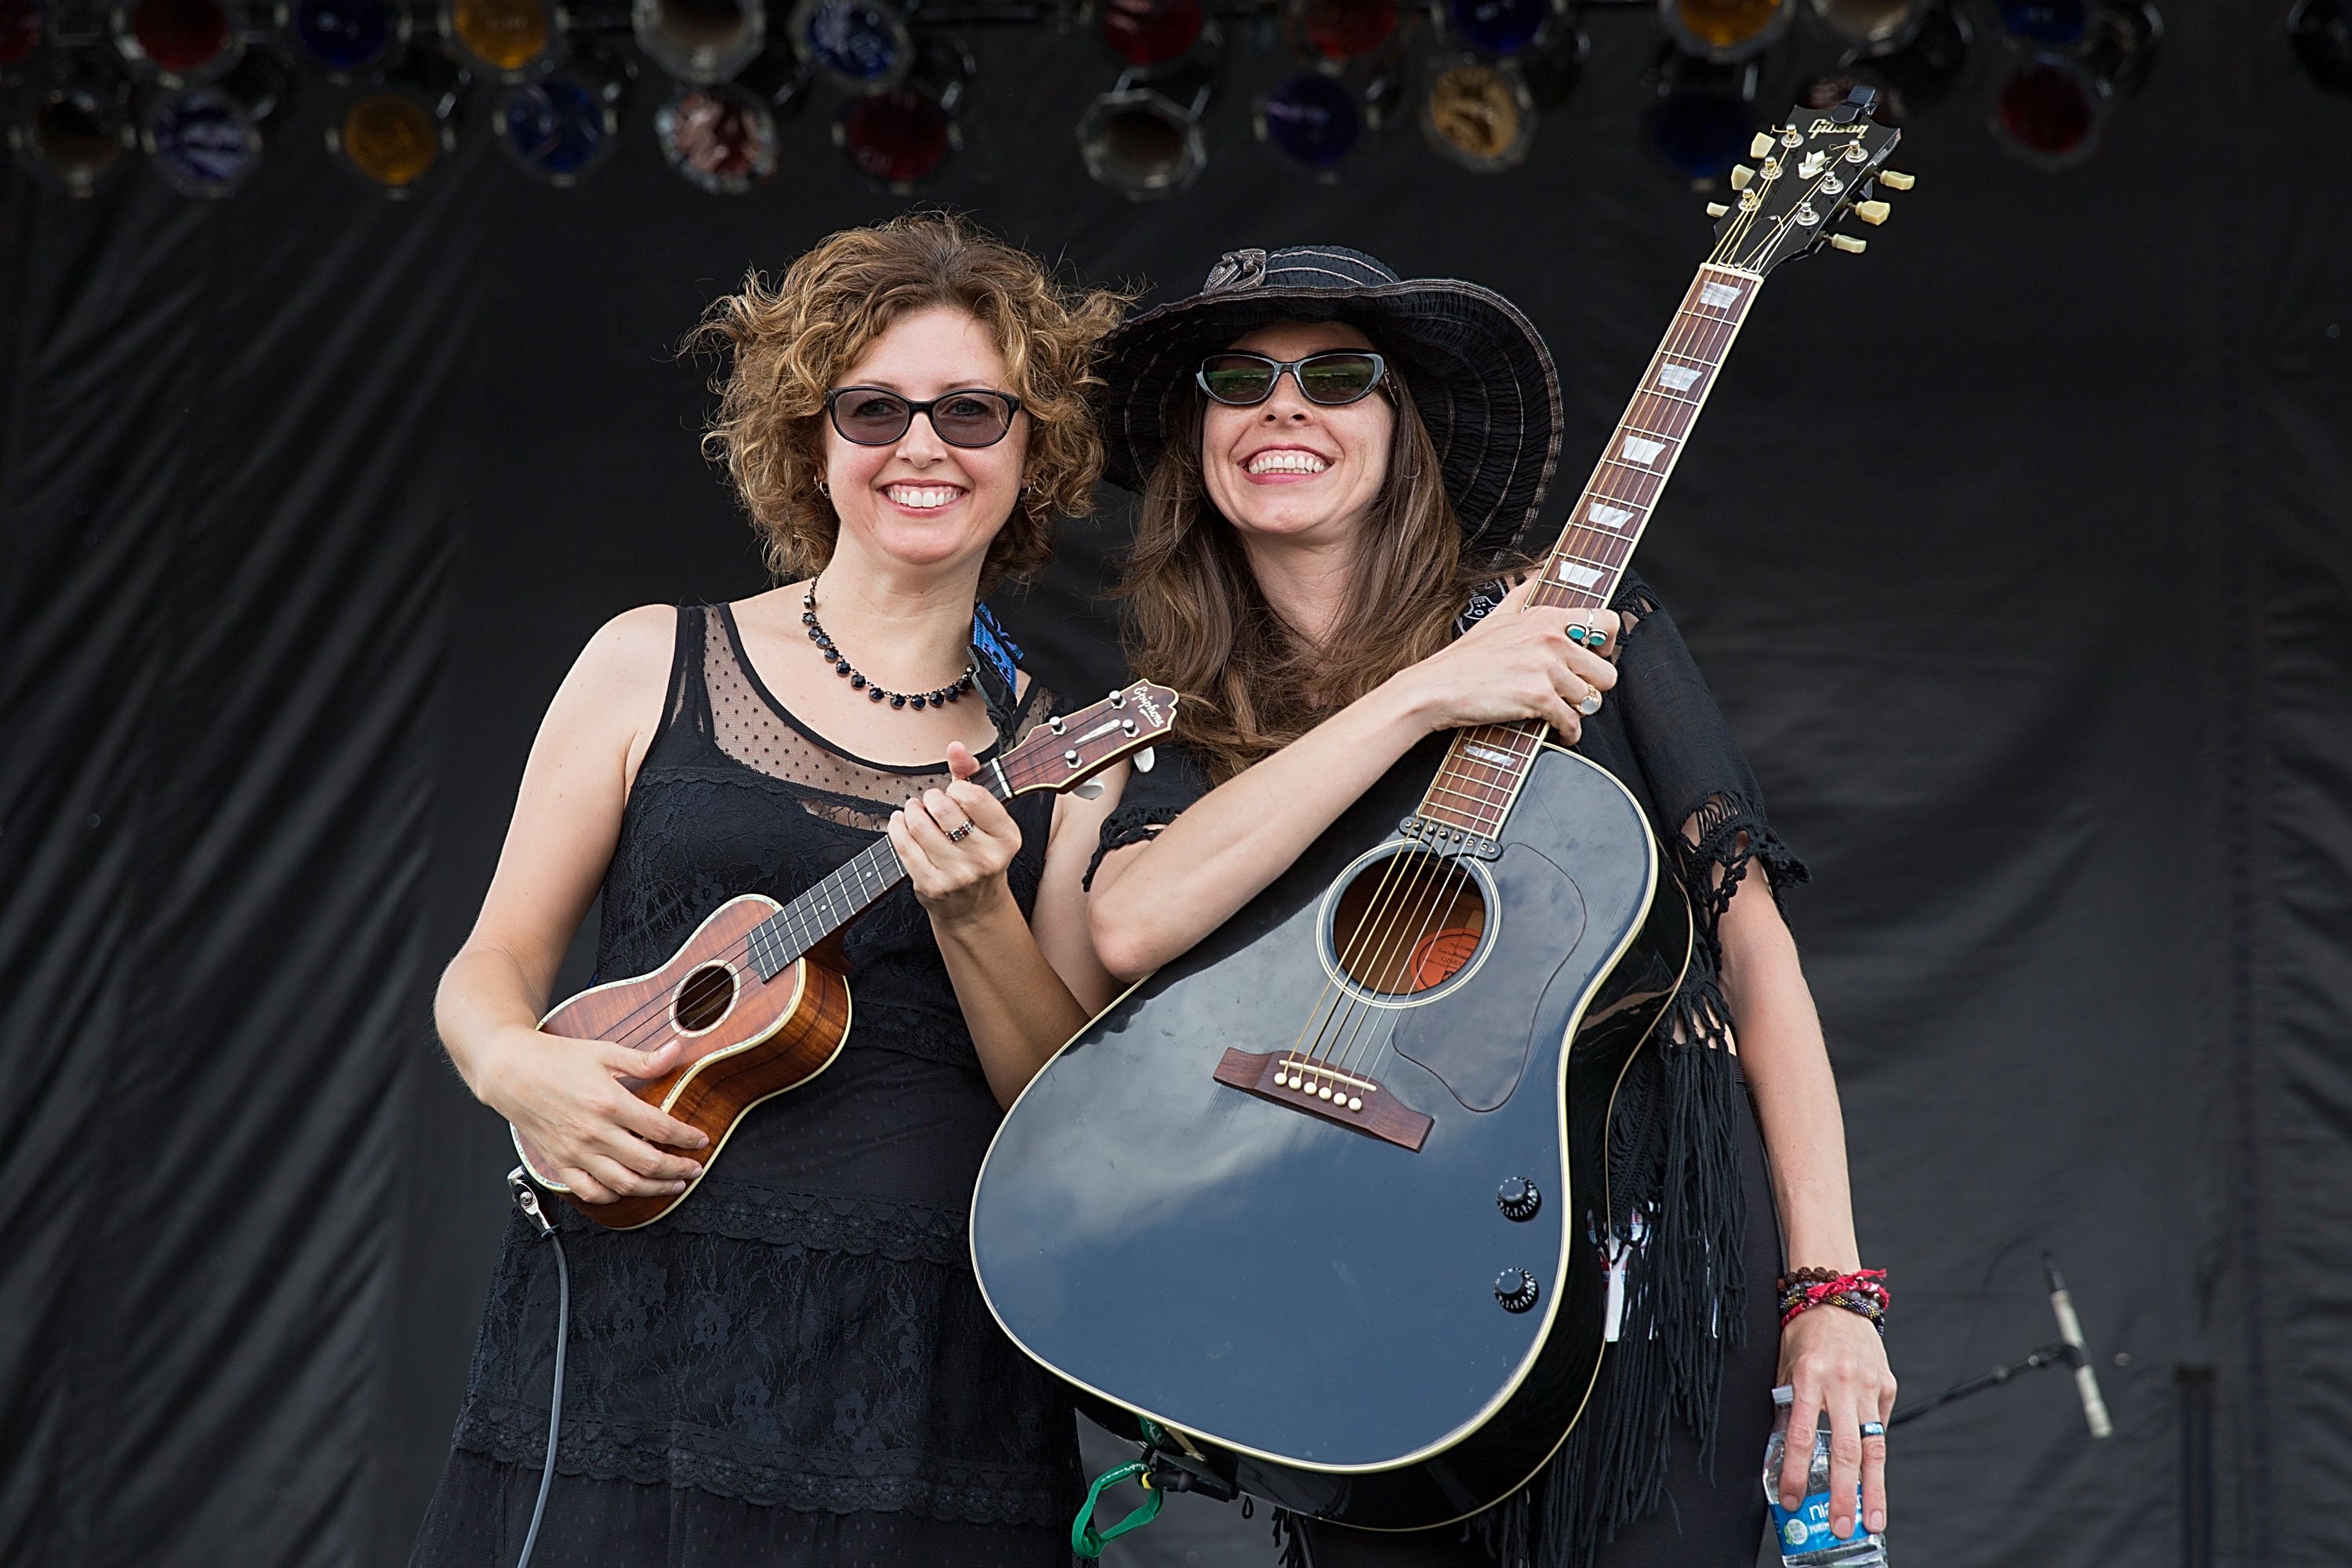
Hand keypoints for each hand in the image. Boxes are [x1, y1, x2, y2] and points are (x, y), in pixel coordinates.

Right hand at [481, 1026, 709, 1203]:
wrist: (510, 1071)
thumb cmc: (556, 1058)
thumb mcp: (603, 1052)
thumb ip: (642, 1059)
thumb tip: (676, 1051)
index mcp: (610, 1102)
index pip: (661, 1129)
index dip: (687, 1138)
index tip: (701, 1140)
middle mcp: (594, 1132)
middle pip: (648, 1163)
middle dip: (679, 1169)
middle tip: (695, 1168)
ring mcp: (576, 1152)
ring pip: (624, 1183)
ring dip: (654, 1188)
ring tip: (673, 1185)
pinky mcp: (560, 1162)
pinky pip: (589, 1191)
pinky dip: (612, 1197)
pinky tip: (627, 1190)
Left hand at [890, 741, 1021, 925]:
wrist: (973, 906)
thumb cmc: (979, 851)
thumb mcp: (986, 816)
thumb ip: (971, 775)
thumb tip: (955, 746)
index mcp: (1007, 837)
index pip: (972, 796)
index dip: (956, 787)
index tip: (954, 792)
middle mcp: (986, 858)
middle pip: (943, 809)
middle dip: (931, 798)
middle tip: (931, 802)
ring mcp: (958, 875)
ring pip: (919, 826)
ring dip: (911, 810)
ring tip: (915, 810)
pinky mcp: (932, 886)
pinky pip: (903, 846)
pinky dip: (897, 827)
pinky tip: (901, 822)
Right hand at [1381, 574, 1621, 743]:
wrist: (1437, 688)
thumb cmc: (1464, 659)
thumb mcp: (1496, 616)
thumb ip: (1522, 595)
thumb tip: (1537, 573)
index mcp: (1546, 619)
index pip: (1606, 622)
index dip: (1607, 645)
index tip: (1596, 656)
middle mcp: (1551, 640)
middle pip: (1606, 671)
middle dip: (1592, 687)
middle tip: (1575, 692)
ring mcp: (1546, 668)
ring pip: (1590, 699)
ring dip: (1577, 711)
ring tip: (1560, 712)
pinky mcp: (1539, 697)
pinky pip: (1572, 721)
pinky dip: (1568, 732)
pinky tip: (1557, 731)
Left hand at [1777, 1305, 1898, 1538]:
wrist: (1836, 1297)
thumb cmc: (1803, 1334)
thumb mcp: (1783, 1368)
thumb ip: (1787, 1410)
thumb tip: (1785, 1457)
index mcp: (1808, 1376)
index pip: (1802, 1435)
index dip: (1798, 1472)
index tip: (1793, 1500)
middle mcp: (1841, 1382)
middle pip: (1846, 1449)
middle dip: (1844, 1494)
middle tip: (1841, 1527)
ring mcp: (1869, 1385)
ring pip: (1874, 1446)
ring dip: (1873, 1489)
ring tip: (1872, 1521)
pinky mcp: (1887, 1385)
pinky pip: (1880, 1426)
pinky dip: (1876, 1456)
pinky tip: (1873, 1481)